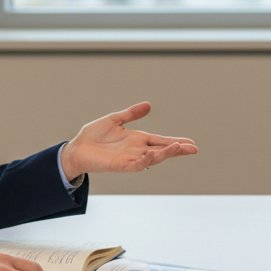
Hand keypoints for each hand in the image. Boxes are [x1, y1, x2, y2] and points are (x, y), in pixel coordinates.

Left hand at [60, 102, 197, 178]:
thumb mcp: (114, 120)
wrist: (77, 148)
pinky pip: (136, 165)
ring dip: (165, 154)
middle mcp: (137, 150)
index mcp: (137, 139)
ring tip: (178, 147)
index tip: (191, 142)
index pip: (161, 140)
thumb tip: (148, 105)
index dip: (176, 141)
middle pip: (162, 150)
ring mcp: (130, 159)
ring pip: (153, 158)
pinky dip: (145, 160)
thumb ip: (131, 114)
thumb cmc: (93, 136)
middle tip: (194, 149)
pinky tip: (153, 153)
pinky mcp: (120, 166)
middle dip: (178, 150)